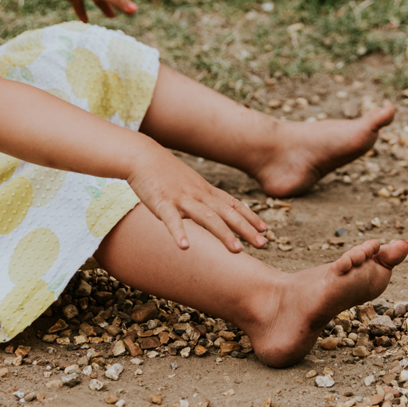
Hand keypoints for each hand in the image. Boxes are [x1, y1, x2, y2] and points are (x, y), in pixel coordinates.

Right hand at [126, 143, 268, 252]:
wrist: (143, 155)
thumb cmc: (165, 173)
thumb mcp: (190, 186)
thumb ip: (202, 200)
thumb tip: (213, 217)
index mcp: (205, 191)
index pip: (233, 205)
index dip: (250, 217)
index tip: (264, 230)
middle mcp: (198, 194)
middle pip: (227, 213)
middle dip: (245, 229)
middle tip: (263, 244)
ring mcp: (181, 198)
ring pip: (207, 217)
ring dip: (223, 234)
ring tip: (237, 251)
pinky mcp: (162, 202)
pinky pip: (171, 219)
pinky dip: (178, 233)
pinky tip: (185, 247)